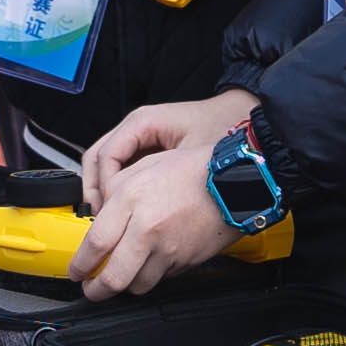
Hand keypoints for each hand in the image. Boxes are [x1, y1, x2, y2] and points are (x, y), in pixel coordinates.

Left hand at [70, 139, 242, 300]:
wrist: (235, 182)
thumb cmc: (193, 170)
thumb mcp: (144, 167)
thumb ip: (116, 192)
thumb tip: (98, 217)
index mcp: (133, 200)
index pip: (96, 243)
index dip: (80, 264)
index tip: (75, 271)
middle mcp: (148, 228)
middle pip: (114, 277)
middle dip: (96, 290)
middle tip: (91, 289)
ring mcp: (169, 249)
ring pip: (138, 285)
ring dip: (125, 285)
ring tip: (120, 277)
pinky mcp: (186, 262)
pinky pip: (161, 278)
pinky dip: (150, 276)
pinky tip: (149, 263)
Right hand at [81, 88, 257, 211]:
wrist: (250, 126)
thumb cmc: (224, 132)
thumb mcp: (194, 162)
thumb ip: (165, 183)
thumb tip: (140, 215)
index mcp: (142, 122)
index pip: (106, 156)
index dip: (104, 189)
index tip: (107, 214)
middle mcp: (135, 127)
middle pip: (96, 158)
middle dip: (96, 192)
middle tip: (101, 222)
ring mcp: (140, 138)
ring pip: (104, 164)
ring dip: (104, 193)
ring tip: (109, 222)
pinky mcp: (148, 149)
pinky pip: (121, 169)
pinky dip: (117, 190)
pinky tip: (125, 212)